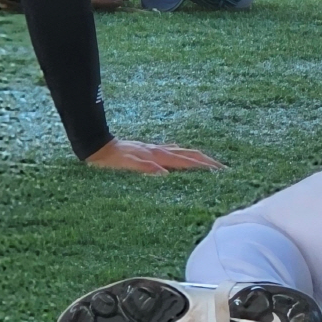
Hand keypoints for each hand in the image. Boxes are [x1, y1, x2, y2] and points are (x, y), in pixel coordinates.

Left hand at [84, 138, 224, 174]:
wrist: (97, 146)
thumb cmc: (110, 160)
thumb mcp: (126, 166)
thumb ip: (145, 169)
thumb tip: (164, 174)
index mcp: (158, 157)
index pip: (187, 162)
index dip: (205, 167)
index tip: (221, 172)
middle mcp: (161, 151)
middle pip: (191, 154)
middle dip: (208, 161)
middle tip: (224, 169)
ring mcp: (156, 150)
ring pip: (184, 152)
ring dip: (199, 157)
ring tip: (211, 163)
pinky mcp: (150, 151)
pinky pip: (174, 152)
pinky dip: (185, 155)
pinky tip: (184, 157)